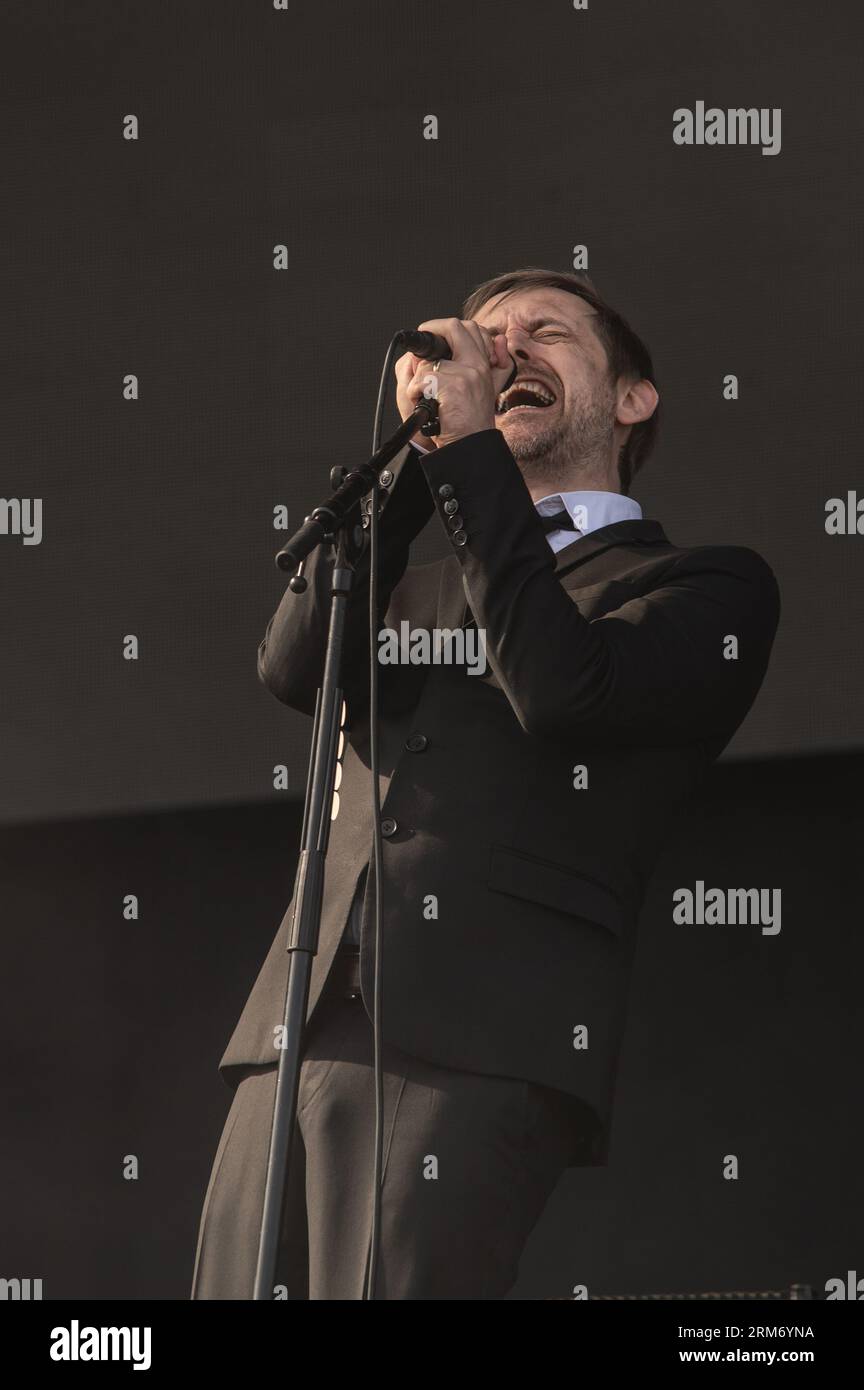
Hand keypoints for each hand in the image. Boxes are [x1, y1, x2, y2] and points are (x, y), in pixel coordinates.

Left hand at [394, 318, 512, 449]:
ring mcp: (466, 375)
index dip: (450, 327)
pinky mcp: (452, 387)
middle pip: (455, 327)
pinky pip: (422, 378)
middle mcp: (478, 366)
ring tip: (425, 394)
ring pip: (430, 360)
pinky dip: (415, 392)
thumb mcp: (490, 389)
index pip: (473, 329)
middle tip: (421, 343)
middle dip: (432, 329)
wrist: (469, 447)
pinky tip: (424, 404)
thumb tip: (499, 339)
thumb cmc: (472, 422)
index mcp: (485, 365)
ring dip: (419, 378)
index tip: (437, 334)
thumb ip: (497, 363)